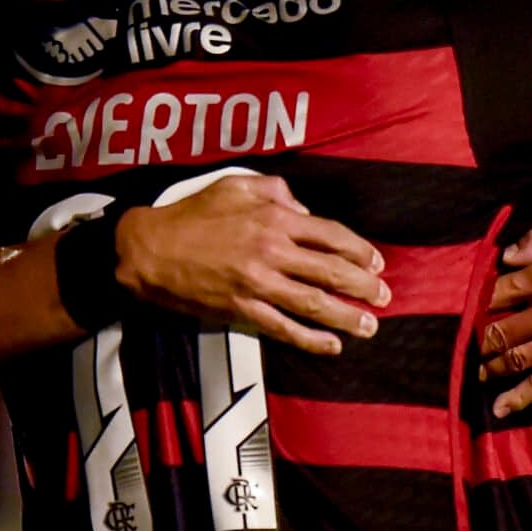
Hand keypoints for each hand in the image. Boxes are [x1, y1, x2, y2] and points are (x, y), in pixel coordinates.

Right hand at [114, 175, 385, 355]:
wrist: (148, 250)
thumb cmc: (192, 214)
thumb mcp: (235, 185)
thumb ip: (275, 191)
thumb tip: (304, 210)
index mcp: (274, 218)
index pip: (332, 235)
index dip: (360, 251)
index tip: (377, 263)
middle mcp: (272, 251)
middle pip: (331, 272)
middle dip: (364, 287)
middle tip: (384, 297)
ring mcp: (257, 284)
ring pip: (314, 303)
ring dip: (347, 316)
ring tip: (370, 326)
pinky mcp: (241, 309)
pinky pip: (283, 328)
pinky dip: (311, 339)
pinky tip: (332, 345)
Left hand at [478, 226, 531, 417]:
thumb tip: (505, 257)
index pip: (498, 292)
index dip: (477, 301)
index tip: (466, 308)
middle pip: (500, 329)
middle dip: (478, 339)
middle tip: (464, 344)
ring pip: (516, 358)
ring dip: (491, 367)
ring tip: (474, 371)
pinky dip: (519, 397)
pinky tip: (499, 408)